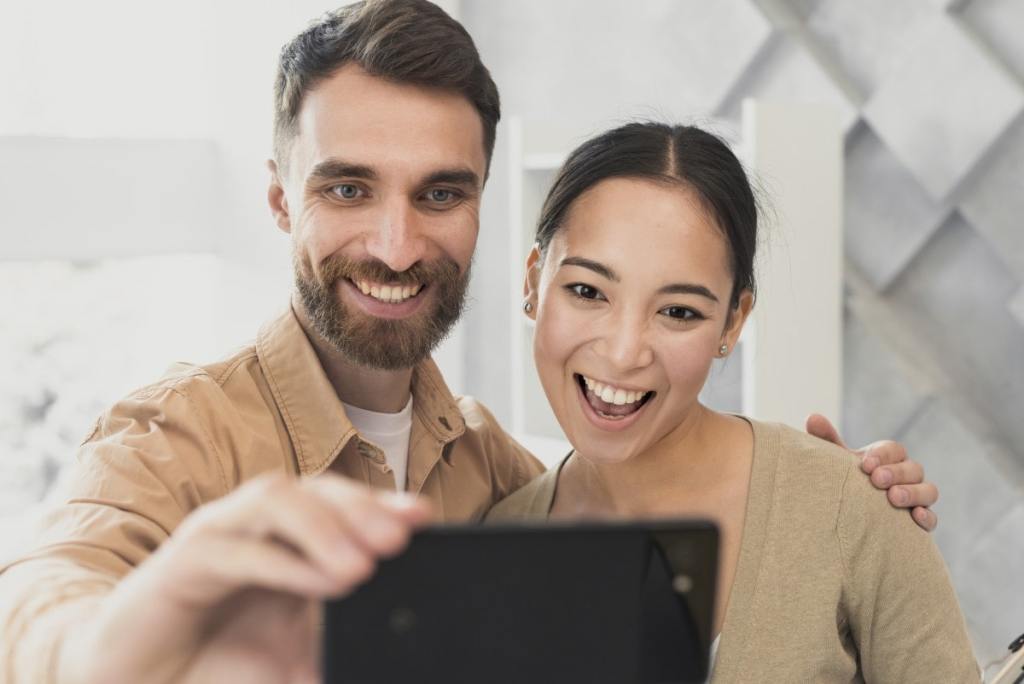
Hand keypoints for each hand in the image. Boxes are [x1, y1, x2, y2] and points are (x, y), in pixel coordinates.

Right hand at [62, 472, 432, 683]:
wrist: (138, 677)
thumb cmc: (217, 657)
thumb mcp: (292, 652)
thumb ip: (335, 642)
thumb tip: (389, 652)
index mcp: (288, 534)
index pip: (342, 502)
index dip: (383, 504)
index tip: (426, 518)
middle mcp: (256, 523)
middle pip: (317, 490)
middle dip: (363, 509)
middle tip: (402, 539)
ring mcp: (220, 533)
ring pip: (277, 502)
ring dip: (326, 528)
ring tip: (365, 565)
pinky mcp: (185, 562)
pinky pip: (240, 551)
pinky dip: (285, 564)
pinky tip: (324, 583)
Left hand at [805, 414, 938, 531]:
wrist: (849, 514)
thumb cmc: (846, 481)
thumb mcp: (837, 461)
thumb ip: (827, 440)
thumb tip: (812, 417)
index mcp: (888, 458)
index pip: (894, 449)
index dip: (883, 455)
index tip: (865, 464)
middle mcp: (906, 476)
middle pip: (913, 468)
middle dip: (896, 472)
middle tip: (876, 480)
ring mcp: (917, 499)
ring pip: (929, 491)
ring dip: (913, 493)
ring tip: (893, 497)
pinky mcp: (919, 523)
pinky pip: (932, 520)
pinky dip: (927, 518)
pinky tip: (916, 518)